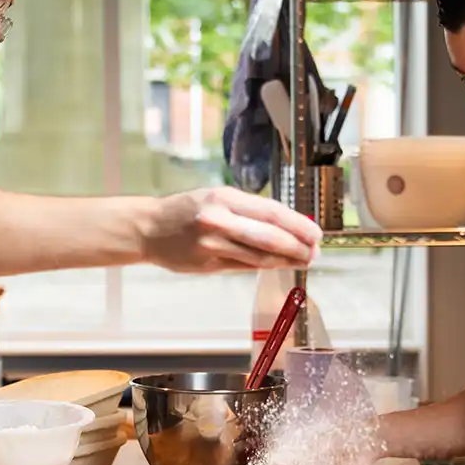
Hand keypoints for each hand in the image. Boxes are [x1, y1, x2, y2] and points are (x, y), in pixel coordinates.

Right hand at [142, 187, 321, 272]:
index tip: (316, 233)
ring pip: (260, 256)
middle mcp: (219, 220)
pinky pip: (245, 266)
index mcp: (224, 197)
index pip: (272, 212)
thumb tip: (288, 224)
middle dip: (298, 246)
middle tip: (315, 252)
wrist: (149, 228)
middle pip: (270, 237)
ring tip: (304, 260)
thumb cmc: (186, 210)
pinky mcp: (208, 264)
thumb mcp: (216, 198)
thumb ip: (248, 211)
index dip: (298, 224)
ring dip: (287, 260)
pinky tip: (280, 265)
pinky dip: (266, 266)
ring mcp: (213, 244)